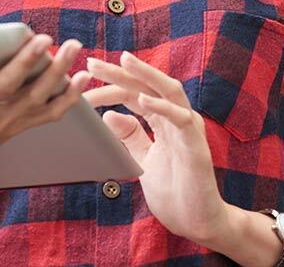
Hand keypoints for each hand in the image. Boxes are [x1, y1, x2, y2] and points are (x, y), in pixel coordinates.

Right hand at [0, 15, 90, 192]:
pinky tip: (82, 76)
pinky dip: (68, 98)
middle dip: (25, 62)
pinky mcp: (18, 126)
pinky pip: (49, 114)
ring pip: (34, 96)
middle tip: (43, 38)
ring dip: (56, 72)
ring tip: (72, 46)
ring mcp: (3, 121)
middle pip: (5, 86)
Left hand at [83, 52, 230, 244]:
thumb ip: (131, 138)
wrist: (197, 221)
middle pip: (149, 86)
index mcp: (165, 121)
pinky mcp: (196, 145)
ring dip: (146, 75)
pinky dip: (161, 107)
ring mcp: (189, 129)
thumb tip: (109, 116)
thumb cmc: (175, 192)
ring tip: (124, 62)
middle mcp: (178, 118)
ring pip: (169, 91)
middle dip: (121, 73)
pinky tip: (141, 100)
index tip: (86, 76)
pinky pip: (180, 119)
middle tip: (93, 62)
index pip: (136, 94)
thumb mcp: (143, 161)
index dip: (112, 84)